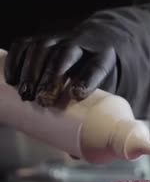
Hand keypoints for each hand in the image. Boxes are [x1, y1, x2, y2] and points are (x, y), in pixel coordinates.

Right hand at [4, 29, 118, 106]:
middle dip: (52, 77)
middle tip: (43, 100)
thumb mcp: (104, 85)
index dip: (87, 80)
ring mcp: (60, 38)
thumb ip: (94, 105)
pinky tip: (12, 81)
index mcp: (104, 56)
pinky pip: (25, 45)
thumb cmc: (97, 72)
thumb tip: (78, 143)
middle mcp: (82, 43)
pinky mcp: (41, 38)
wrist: (95, 41)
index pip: (97, 66)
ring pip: (44, 48)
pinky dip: (16, 61)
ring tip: (26, 95)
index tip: (76, 95)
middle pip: (66, 55)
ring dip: (31, 72)